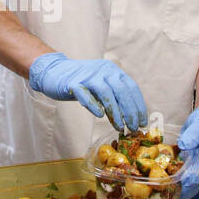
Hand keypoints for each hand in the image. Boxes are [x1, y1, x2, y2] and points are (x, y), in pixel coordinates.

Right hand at [28, 52, 146, 131]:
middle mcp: (103, 71)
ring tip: (120, 127)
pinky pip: (85, 94)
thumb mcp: (102, 87)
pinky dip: (93, 105)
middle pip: (122, 91)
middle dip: (130, 111)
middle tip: (133, 127)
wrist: (55, 71)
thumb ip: (115, 98)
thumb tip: (131, 118)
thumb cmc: (82, 83)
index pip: (132, 88)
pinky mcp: (73, 83)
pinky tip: (99, 116)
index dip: (139, 106)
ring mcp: (88, 76)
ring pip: (106, 93)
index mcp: (113, 71)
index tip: (143, 122)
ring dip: (115, 112)